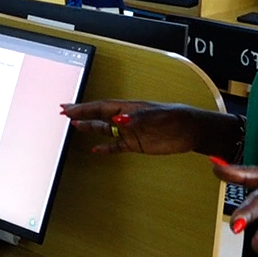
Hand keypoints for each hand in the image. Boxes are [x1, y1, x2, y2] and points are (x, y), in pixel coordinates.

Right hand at [60, 100, 234, 155]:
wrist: (192, 131)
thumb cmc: (177, 119)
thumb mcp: (156, 117)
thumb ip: (136, 119)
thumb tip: (117, 119)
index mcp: (130, 108)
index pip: (102, 107)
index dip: (84, 107)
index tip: (69, 108)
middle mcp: (127, 118)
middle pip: (99, 116)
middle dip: (82, 114)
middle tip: (65, 112)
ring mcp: (131, 131)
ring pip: (105, 129)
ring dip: (90, 128)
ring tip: (75, 126)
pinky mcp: (137, 144)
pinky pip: (117, 145)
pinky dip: (106, 148)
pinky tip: (96, 149)